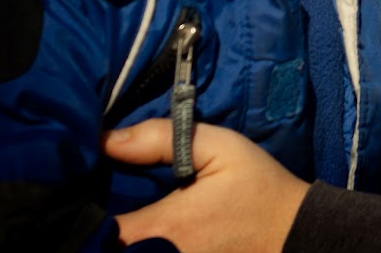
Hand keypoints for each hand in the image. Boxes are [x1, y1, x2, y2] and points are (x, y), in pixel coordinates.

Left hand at [103, 119, 309, 252]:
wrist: (296, 233)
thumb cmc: (259, 189)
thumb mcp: (220, 147)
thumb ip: (162, 138)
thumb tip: (106, 139)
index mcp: (161, 227)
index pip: (96, 228)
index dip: (83, 210)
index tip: (83, 188)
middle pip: (103, 248)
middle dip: (95, 228)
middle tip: (97, 200)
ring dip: (118, 240)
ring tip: (118, 214)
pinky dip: (139, 247)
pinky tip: (142, 233)